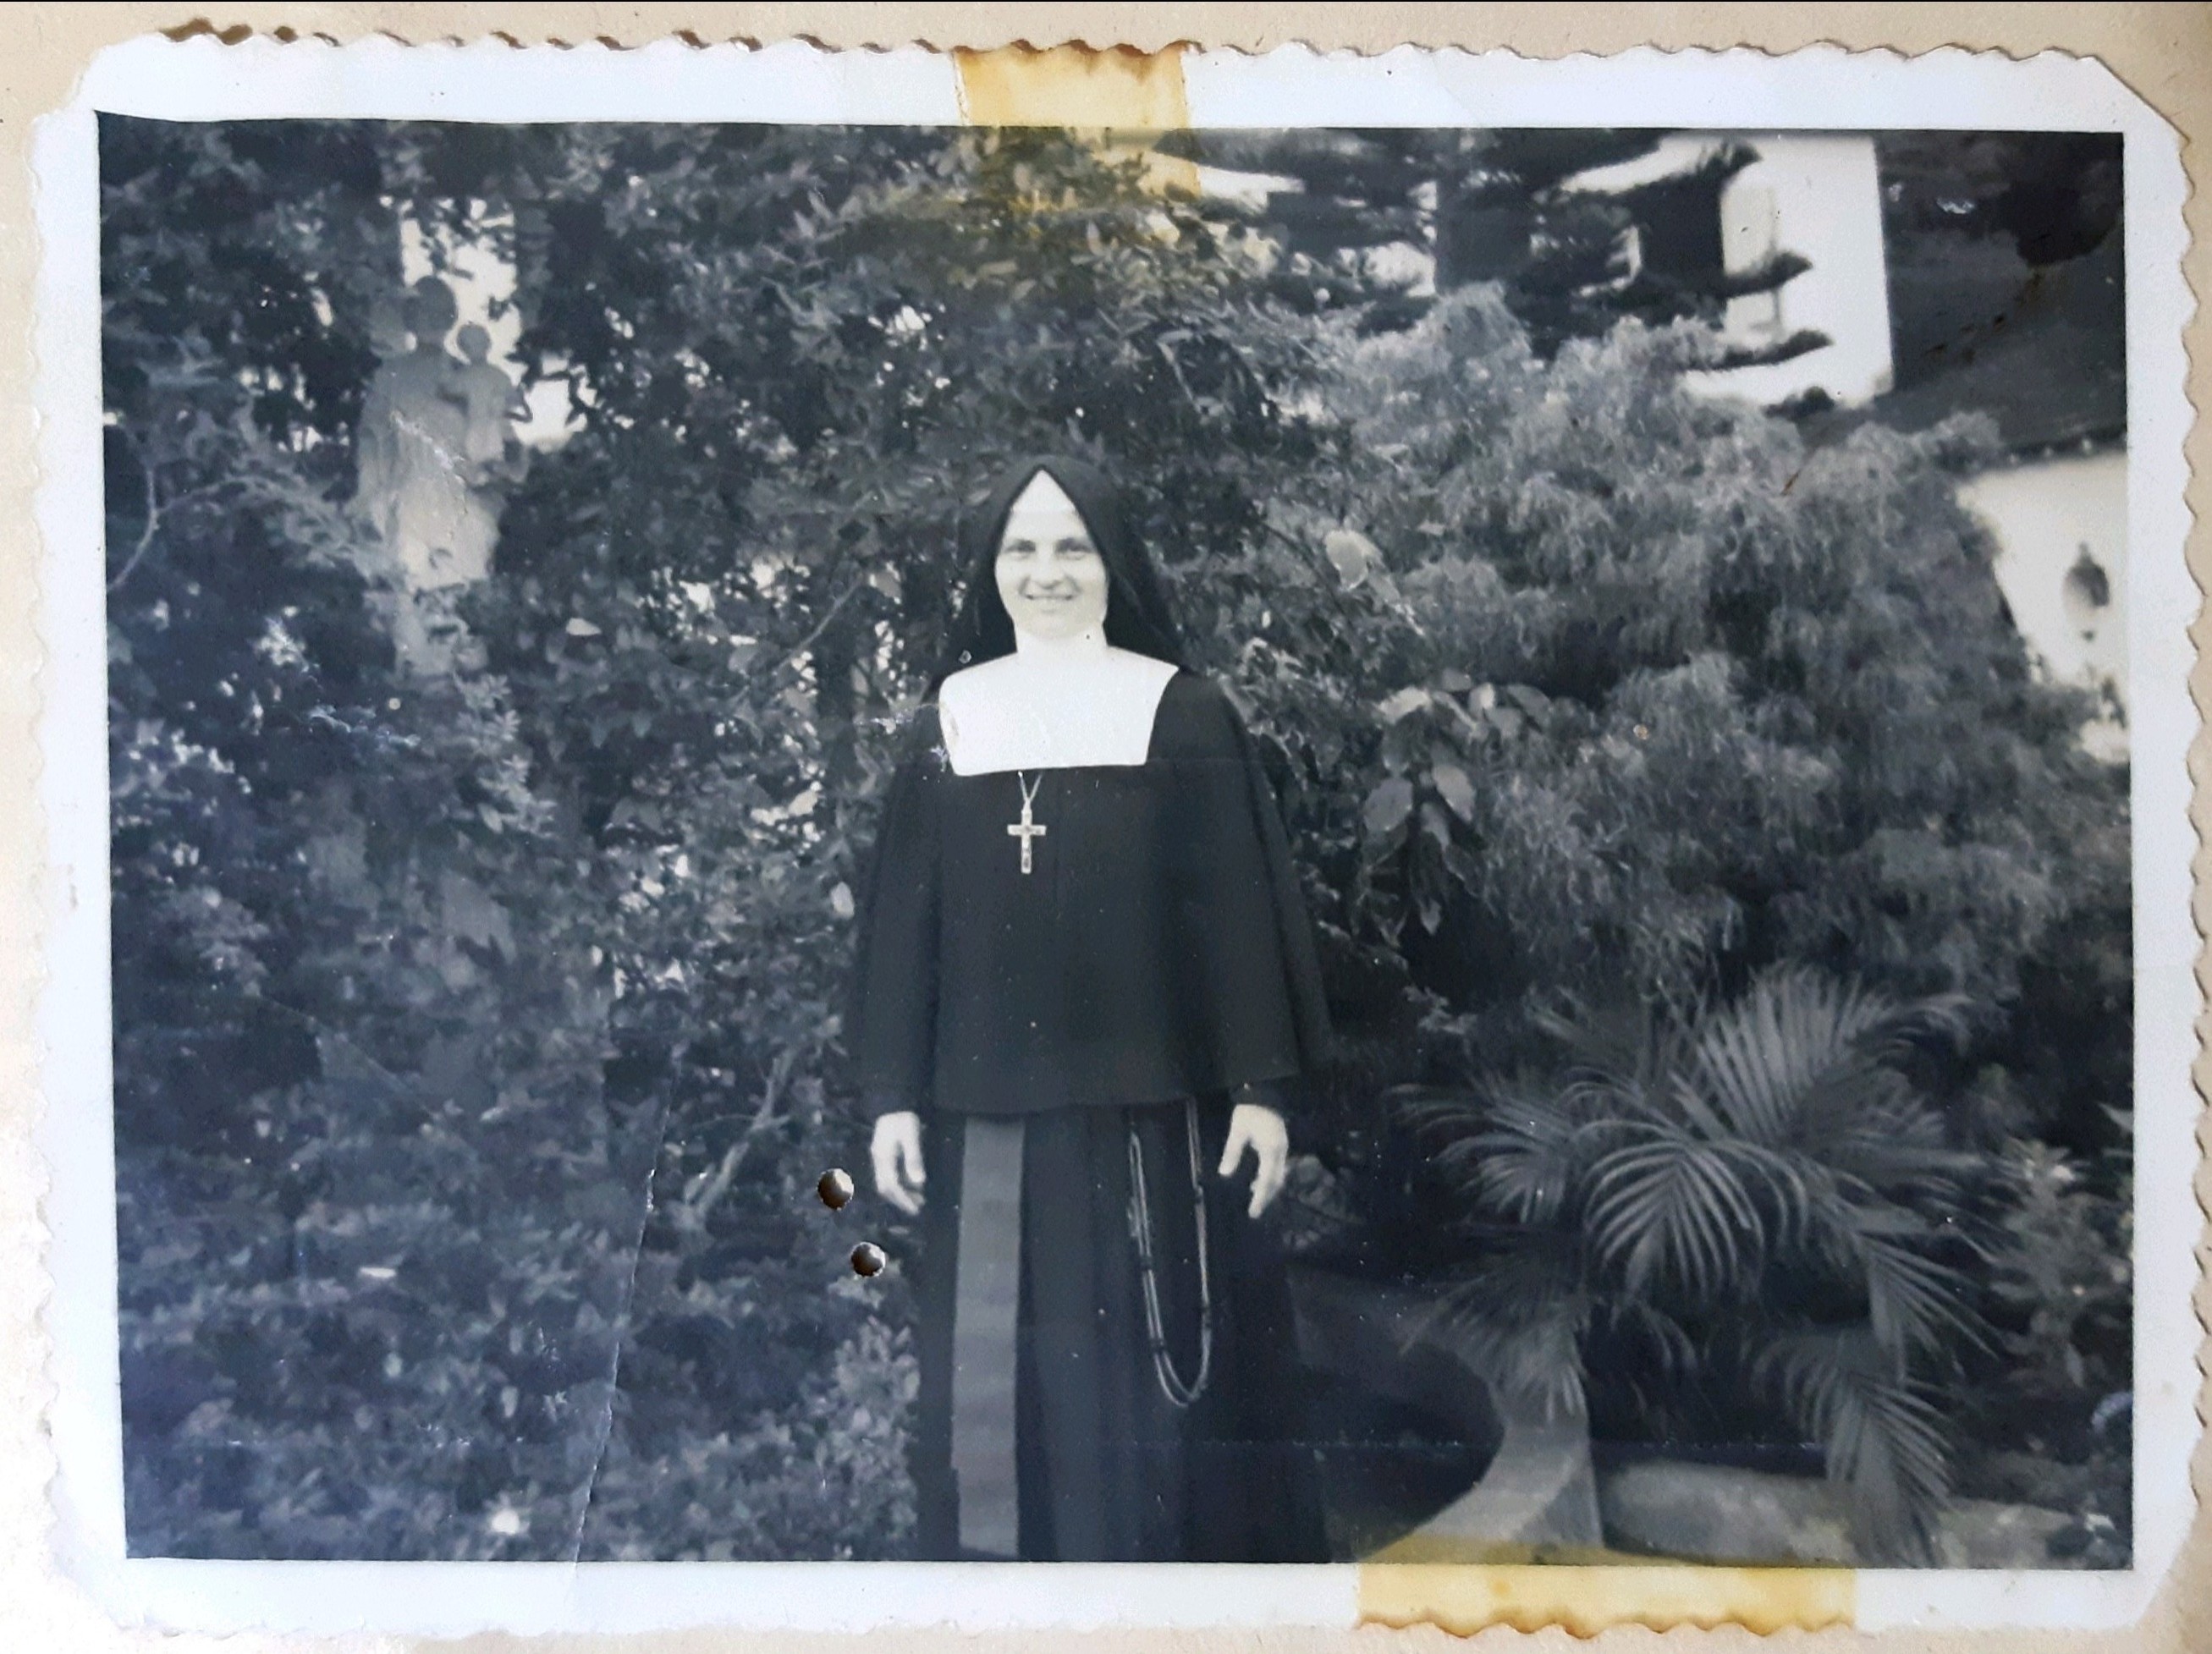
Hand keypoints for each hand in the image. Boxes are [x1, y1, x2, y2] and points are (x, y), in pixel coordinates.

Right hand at [871, 1111, 925, 1213]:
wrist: (893, 1103)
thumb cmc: (903, 1118)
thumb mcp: (911, 1137)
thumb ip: (914, 1159)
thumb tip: (919, 1182)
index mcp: (884, 1158)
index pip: (892, 1185)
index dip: (904, 1199)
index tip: (916, 1208)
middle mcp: (878, 1160)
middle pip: (886, 1188)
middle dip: (901, 1200)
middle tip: (917, 1208)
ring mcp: (879, 1157)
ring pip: (886, 1182)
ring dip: (901, 1193)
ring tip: (918, 1199)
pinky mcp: (883, 1154)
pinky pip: (888, 1175)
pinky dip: (899, 1184)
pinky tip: (911, 1184)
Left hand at [1216, 1102, 1288, 1218]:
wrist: (1264, 1094)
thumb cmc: (1250, 1112)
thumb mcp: (1238, 1131)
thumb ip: (1232, 1152)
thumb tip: (1225, 1174)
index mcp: (1270, 1150)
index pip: (1267, 1180)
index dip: (1260, 1197)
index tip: (1253, 1212)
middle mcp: (1280, 1152)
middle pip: (1276, 1182)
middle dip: (1266, 1197)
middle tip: (1255, 1211)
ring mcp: (1282, 1149)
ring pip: (1278, 1175)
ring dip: (1267, 1188)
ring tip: (1254, 1198)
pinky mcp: (1280, 1145)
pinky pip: (1277, 1168)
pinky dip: (1269, 1178)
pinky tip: (1257, 1180)